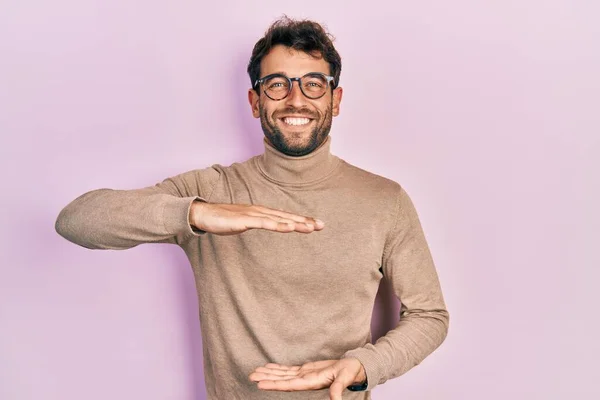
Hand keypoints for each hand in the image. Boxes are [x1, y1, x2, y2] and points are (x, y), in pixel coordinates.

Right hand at [189, 201, 324, 235]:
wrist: (202, 214)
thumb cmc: (222, 219)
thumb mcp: (243, 223)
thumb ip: (255, 224)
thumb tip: (265, 227)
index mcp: (260, 212)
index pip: (284, 216)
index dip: (300, 219)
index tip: (315, 224)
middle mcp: (260, 211)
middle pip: (286, 216)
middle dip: (304, 220)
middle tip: (322, 225)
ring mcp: (253, 215)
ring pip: (279, 219)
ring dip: (296, 223)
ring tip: (311, 227)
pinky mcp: (245, 220)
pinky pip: (265, 223)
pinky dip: (279, 225)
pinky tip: (290, 228)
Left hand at [249, 358, 366, 399]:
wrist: (354, 367)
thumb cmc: (350, 372)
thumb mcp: (345, 379)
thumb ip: (338, 390)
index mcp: (312, 383)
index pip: (289, 385)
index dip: (274, 384)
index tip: (260, 384)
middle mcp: (305, 380)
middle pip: (282, 380)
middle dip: (267, 378)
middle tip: (250, 376)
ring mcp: (304, 375)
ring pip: (283, 374)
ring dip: (269, 373)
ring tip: (254, 372)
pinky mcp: (306, 370)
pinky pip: (288, 369)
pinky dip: (278, 368)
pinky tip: (268, 367)